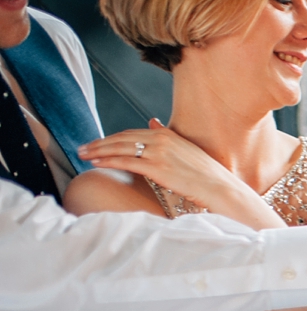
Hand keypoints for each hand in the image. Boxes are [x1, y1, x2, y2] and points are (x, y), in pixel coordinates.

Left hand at [77, 119, 253, 209]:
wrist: (221, 189)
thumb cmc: (206, 176)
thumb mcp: (186, 150)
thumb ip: (166, 135)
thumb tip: (151, 121)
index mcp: (167, 134)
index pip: (131, 133)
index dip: (111, 138)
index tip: (97, 143)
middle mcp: (161, 139)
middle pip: (121, 138)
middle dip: (98, 143)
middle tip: (82, 148)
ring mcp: (159, 152)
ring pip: (120, 148)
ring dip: (98, 150)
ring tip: (83, 155)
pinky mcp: (157, 167)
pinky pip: (125, 161)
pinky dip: (107, 161)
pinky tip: (96, 163)